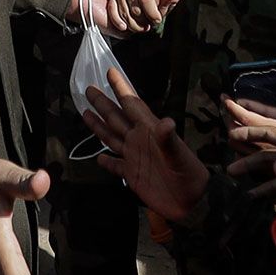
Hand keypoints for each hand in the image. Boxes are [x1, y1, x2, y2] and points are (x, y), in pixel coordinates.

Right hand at [79, 66, 207, 230]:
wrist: (190, 204)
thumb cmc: (189, 177)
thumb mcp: (180, 158)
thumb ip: (170, 141)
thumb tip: (166, 122)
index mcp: (150, 131)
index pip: (132, 105)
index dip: (122, 88)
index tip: (111, 71)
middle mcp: (139, 140)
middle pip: (116, 118)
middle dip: (103, 103)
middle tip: (89, 88)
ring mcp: (134, 157)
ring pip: (112, 137)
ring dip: (99, 126)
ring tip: (85, 112)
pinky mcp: (131, 175)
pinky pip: (115, 166)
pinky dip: (107, 162)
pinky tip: (98, 158)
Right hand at [224, 88, 275, 199]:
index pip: (271, 134)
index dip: (251, 132)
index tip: (232, 133)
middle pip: (268, 156)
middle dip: (249, 161)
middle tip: (230, 169)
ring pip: (274, 176)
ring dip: (259, 181)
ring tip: (243, 190)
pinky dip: (275, 196)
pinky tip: (268, 204)